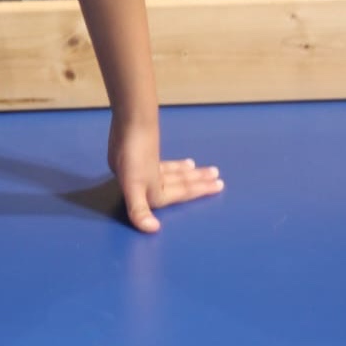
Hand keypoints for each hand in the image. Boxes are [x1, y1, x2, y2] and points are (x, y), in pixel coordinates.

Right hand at [108, 116, 223, 233]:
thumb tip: (150, 230)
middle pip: (176, 185)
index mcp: (143, 191)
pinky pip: (163, 166)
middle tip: (217, 176)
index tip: (216, 187)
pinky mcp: (140, 153)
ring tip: (208, 171)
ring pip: (172, 175)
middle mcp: (141, 181)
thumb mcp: (133, 183)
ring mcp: (140, 167)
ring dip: (189, 175)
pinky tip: (185, 164)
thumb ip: (138, 209)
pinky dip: (175, 167)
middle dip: (197, 182)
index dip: (197, 192)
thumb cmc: (133, 149)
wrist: (128, 116)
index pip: (176, 194)